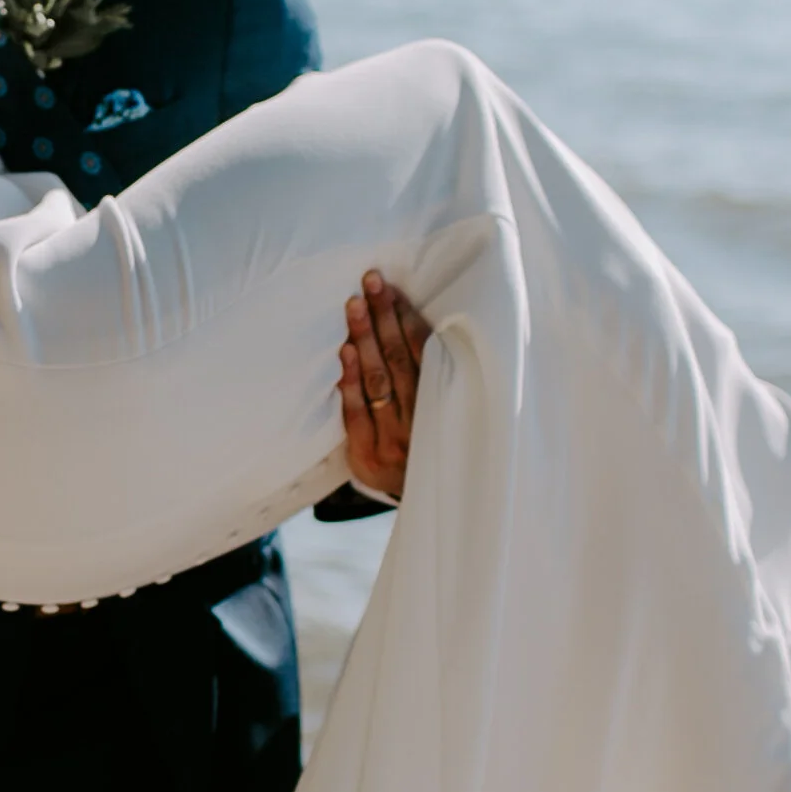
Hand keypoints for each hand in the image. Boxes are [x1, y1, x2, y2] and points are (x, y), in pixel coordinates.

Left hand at [338, 272, 431, 501]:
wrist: (426, 509)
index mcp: (445, 407)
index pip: (426, 354)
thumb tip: (421, 325)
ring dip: (366, 340)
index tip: (393, 289)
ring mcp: (393, 440)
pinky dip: (350, 382)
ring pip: (379, 382)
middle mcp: (421, 422)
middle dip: (384, 319)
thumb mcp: (445, 419)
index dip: (408, 319)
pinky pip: (357, 414)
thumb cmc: (433, 450)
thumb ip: (434, 380)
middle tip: (370, 282)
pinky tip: (345, 352)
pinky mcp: (367, 457)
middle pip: (400, 362)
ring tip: (354, 305)